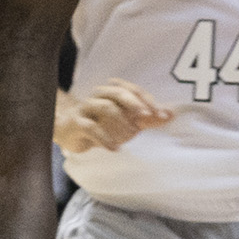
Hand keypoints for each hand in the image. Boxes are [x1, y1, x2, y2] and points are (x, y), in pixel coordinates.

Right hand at [55, 79, 170, 154]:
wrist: (67, 130)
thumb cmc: (100, 123)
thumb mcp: (126, 121)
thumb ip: (147, 118)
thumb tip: (171, 114)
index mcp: (111, 91)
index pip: (132, 90)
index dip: (147, 100)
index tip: (162, 114)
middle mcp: (99, 96)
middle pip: (117, 92)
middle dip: (135, 103)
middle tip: (147, 116)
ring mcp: (86, 108)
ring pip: (105, 107)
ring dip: (121, 122)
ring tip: (132, 135)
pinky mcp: (76, 123)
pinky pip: (90, 128)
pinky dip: (105, 138)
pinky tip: (115, 148)